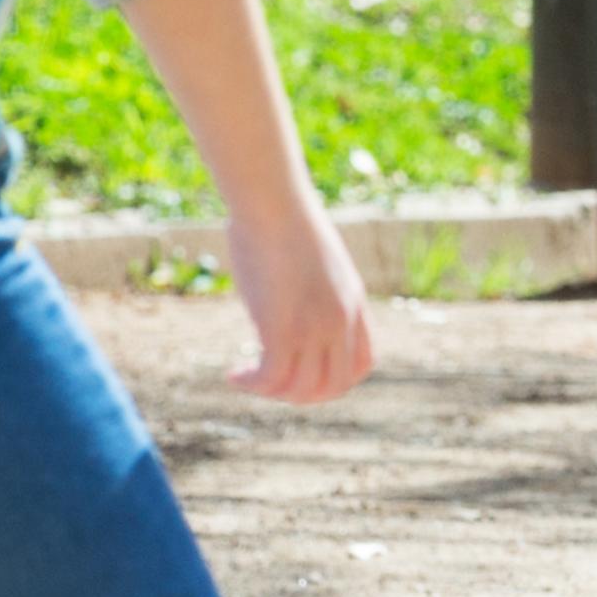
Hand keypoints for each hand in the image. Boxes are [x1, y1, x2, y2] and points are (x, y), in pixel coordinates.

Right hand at [219, 202, 376, 403]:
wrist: (273, 202)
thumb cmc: (282, 216)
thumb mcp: (313, 257)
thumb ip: (312, 286)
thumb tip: (290, 293)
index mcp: (353, 302)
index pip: (362, 363)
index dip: (336, 381)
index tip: (305, 374)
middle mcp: (339, 320)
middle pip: (333, 385)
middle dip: (302, 395)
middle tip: (271, 383)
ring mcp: (314, 327)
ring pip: (301, 388)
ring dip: (272, 392)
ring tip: (248, 379)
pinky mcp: (282, 328)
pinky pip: (271, 377)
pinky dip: (251, 384)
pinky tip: (233, 376)